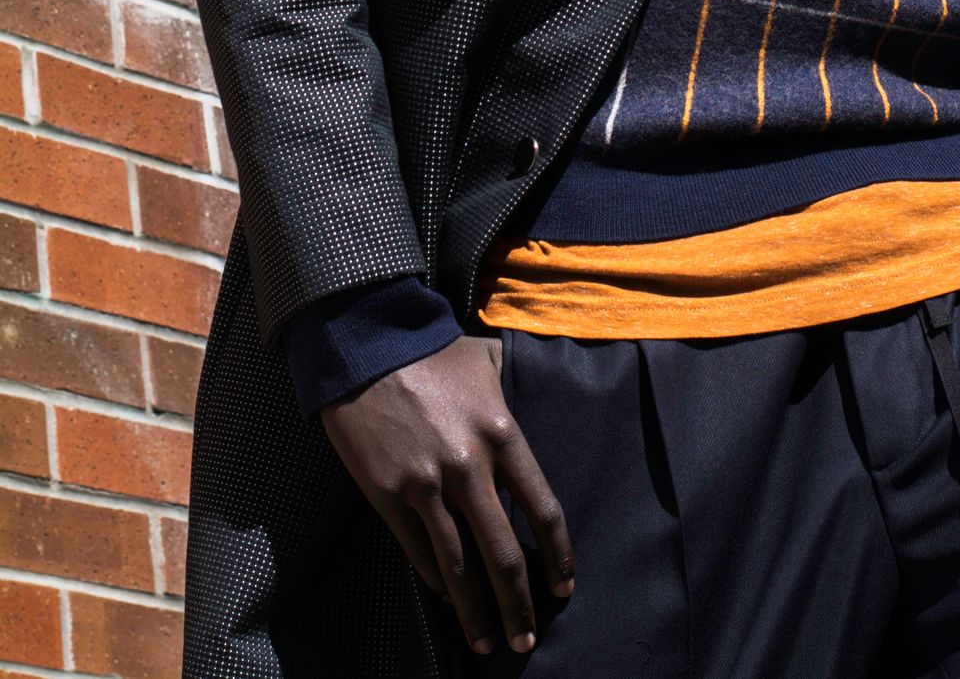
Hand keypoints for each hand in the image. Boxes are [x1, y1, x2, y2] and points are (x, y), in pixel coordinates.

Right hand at [320, 333, 573, 655]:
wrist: (368, 344)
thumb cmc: (432, 351)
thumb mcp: (486, 365)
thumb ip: (508, 396)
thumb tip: (523, 416)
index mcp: (502, 433)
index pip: (543, 509)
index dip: (557, 555)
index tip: (563, 587)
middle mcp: (470, 465)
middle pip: (503, 552)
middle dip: (519, 604)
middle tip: (525, 639)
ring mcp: (428, 485)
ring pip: (459, 566)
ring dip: (475, 611)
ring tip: (486, 643)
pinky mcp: (389, 496)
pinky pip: (419, 552)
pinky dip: (436, 584)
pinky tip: (447, 602)